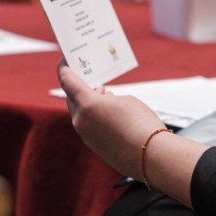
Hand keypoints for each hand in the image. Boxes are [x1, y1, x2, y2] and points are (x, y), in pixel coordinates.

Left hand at [57, 60, 164, 175]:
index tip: (65, 59)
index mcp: (87, 104)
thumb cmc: (141, 123)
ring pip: (81, 114)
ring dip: (89, 103)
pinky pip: (90, 127)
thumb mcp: (126, 100)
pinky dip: (96, 117)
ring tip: (104, 93)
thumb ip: (108, 98)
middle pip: (72, 98)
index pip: (67, 81)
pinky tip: (110, 114)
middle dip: (80, 87)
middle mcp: (81, 121)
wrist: (151, 155)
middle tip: (88, 77)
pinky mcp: (94, 147)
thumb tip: (102, 102)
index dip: (64, 68)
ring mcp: (86, 136)